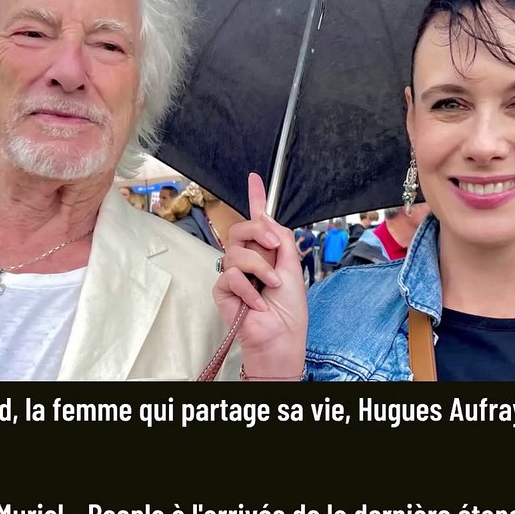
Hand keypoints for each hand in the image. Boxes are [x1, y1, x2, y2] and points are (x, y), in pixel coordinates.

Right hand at [212, 173, 307, 378]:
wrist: (281, 335)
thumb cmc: (289, 308)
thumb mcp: (292, 266)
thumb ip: (279, 238)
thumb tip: (265, 218)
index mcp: (266, 252)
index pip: (257, 221)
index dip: (255, 198)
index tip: (255, 178)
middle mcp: (247, 260)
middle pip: (241, 229)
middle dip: (257, 233)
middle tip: (271, 247)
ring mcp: (233, 274)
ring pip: (236, 252)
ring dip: (260, 268)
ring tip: (270, 286)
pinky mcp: (222, 290)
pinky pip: (230, 276)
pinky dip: (248, 289)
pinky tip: (256, 302)